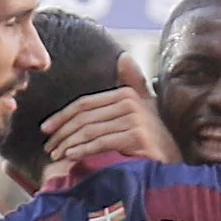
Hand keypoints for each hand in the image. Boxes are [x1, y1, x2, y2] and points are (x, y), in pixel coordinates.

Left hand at [41, 61, 178, 166]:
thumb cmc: (155, 140)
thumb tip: (123, 58)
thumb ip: (133, 85)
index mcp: (127, 93)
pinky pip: (102, 142)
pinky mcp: (137, 136)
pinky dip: (84, 149)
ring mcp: (135, 119)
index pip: (85, 103)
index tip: (46, 129)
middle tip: (48, 148)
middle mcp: (131, 102)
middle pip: (84, 117)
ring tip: (56, 156)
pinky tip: (71, 157)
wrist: (174, 162)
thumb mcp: (145, 109)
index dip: (62, 116)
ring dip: (69, 144)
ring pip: (90, 130)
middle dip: (62, 133)